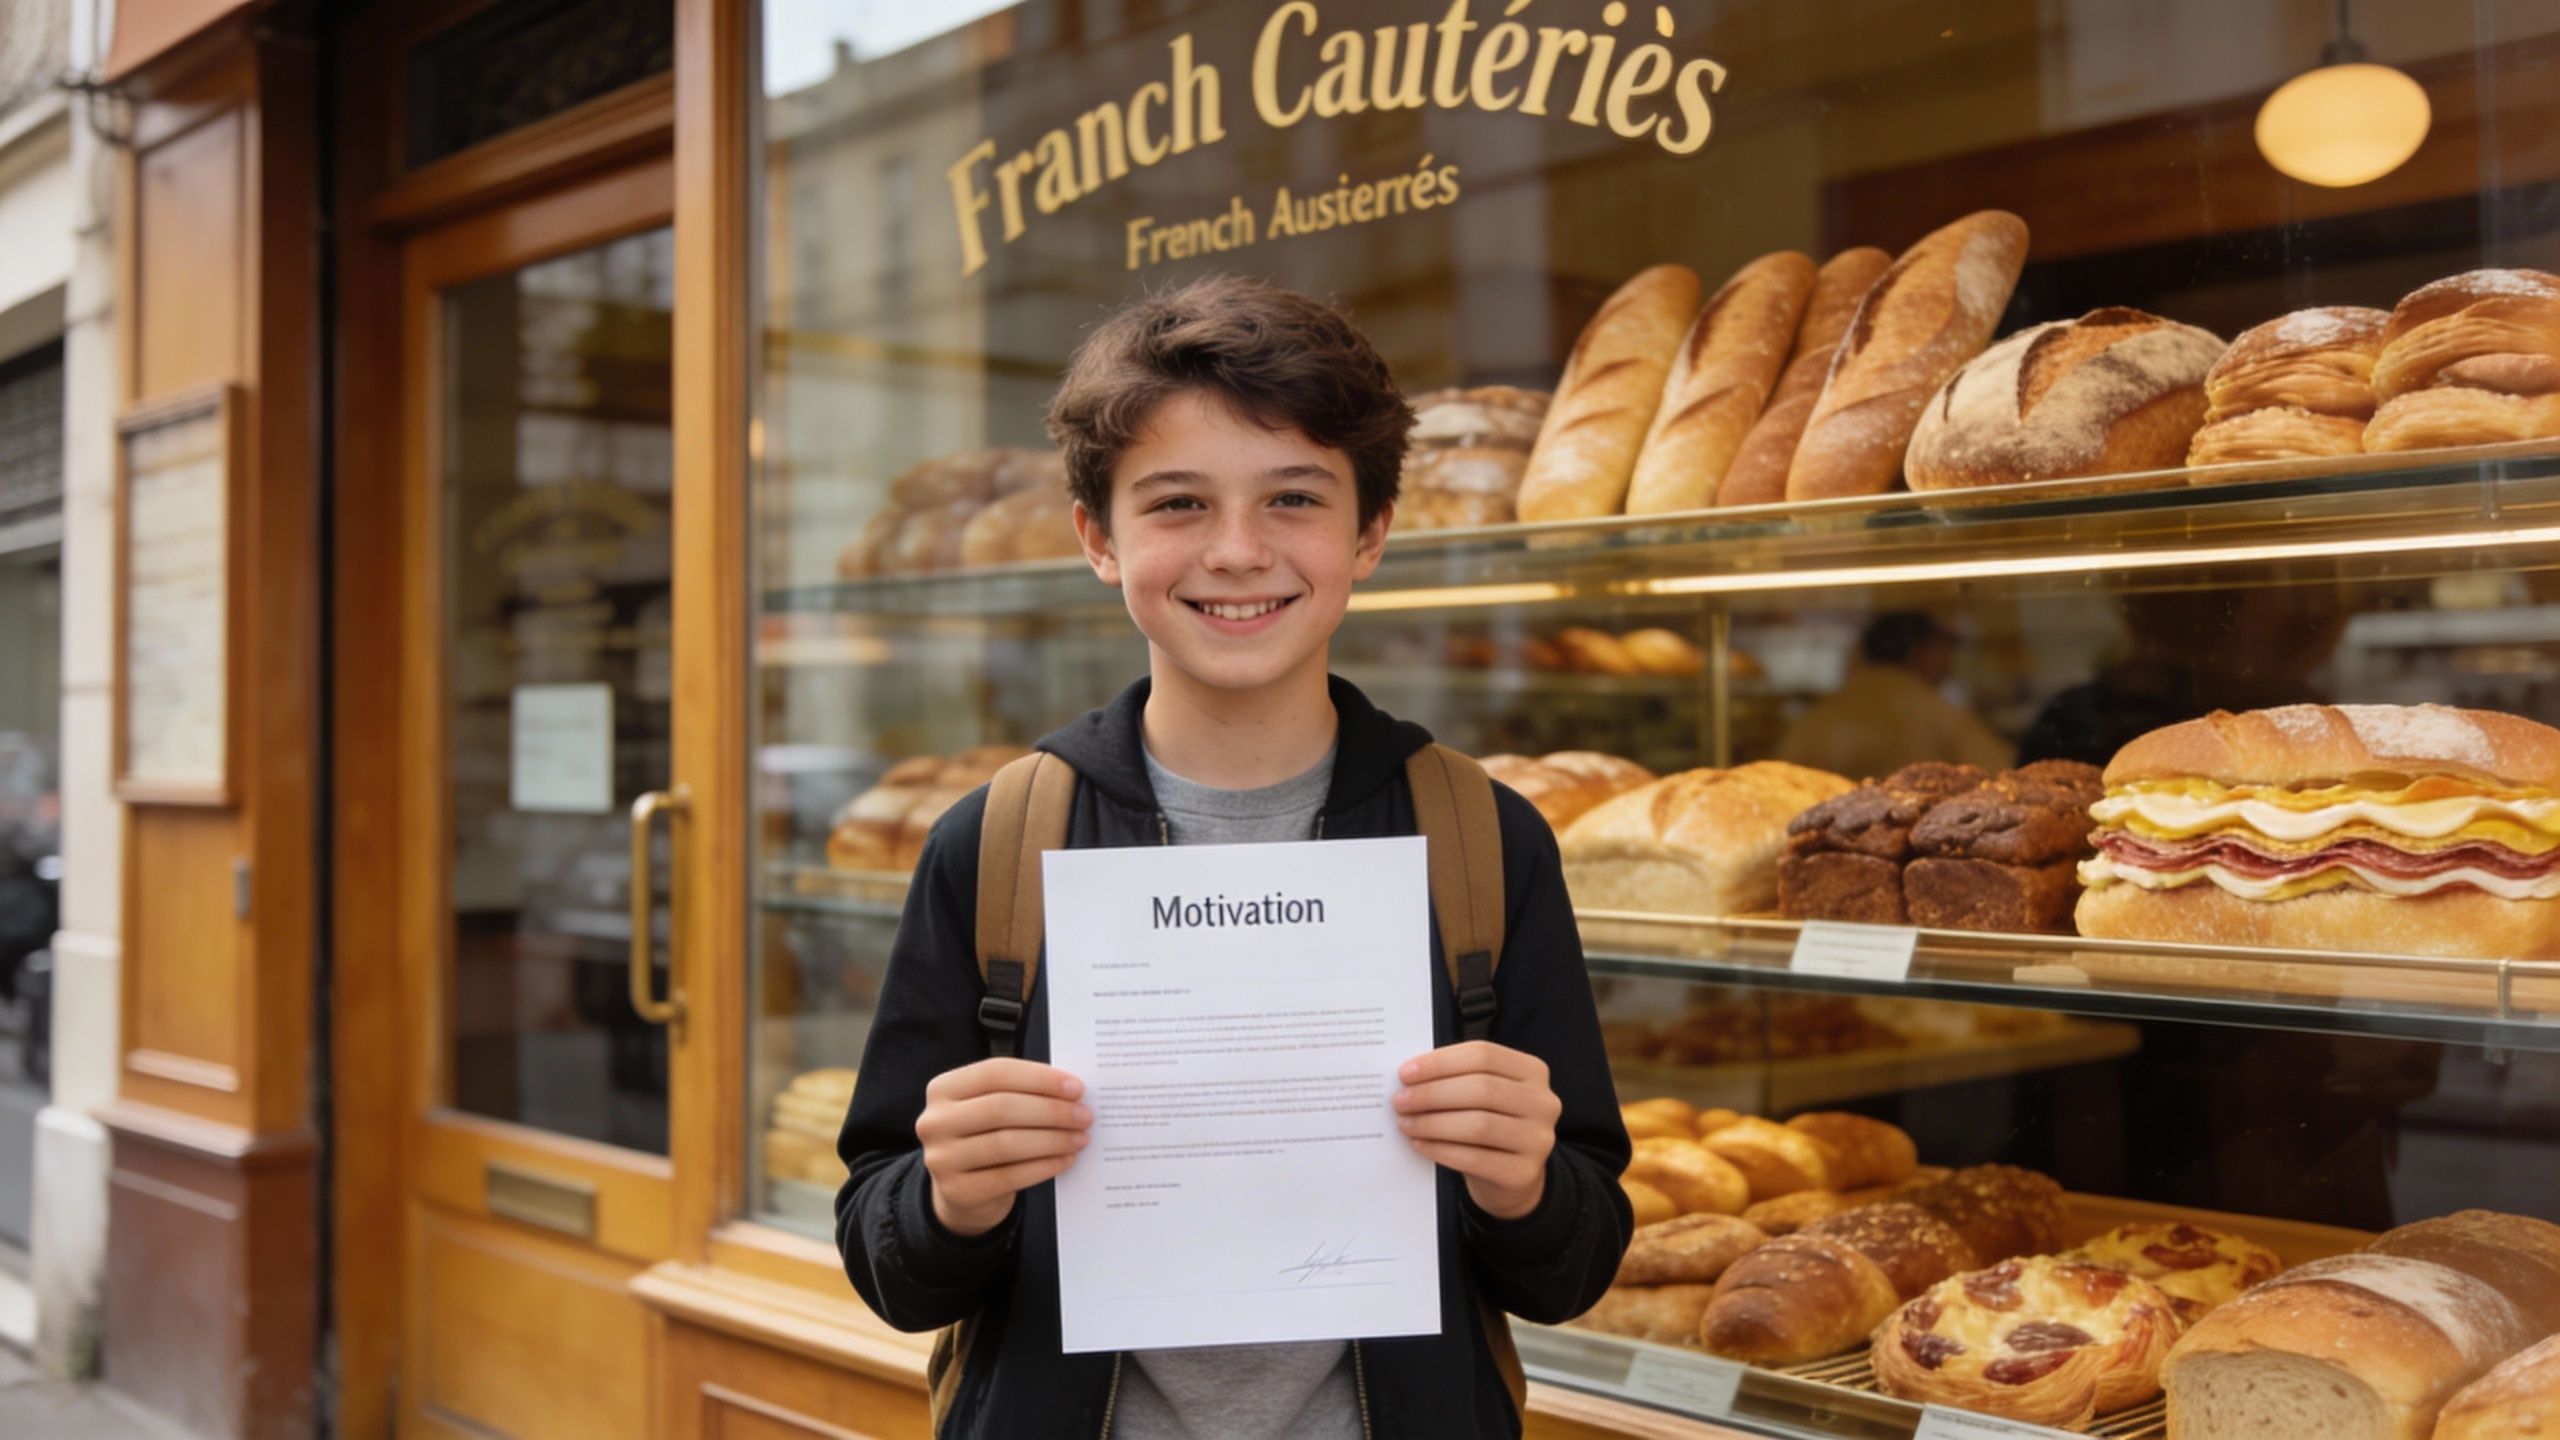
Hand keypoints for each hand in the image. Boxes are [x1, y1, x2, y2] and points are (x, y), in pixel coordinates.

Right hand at [916, 1058, 1090, 1236]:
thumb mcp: (990, 1108)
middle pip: (1001, 1107)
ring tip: (1080, 1138)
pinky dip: (1043, 1166)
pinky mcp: (957, 1191)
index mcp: (943, 1088)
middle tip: (1084, 1116)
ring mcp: (941, 1158)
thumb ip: (1020, 1093)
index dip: (1039, 1078)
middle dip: (1050, 1110)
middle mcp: (935, 1121)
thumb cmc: (986, 1137)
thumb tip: (1071, 1090)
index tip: (1076, 1087)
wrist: (963, 1192)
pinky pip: (1009, 1177)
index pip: (995, 1073)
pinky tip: (1065, 1160)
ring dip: (1052, 1139)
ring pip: (1006, 1143)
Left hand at [1393, 1041, 1559, 1220]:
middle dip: (1432, 1093)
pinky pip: (1474, 1158)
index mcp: (1532, 1071)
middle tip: (1400, 1100)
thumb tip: (1411, 1075)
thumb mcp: (1485, 1095)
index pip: (1484, 1055)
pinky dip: (1441, 1150)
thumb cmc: (1490, 1123)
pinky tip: (1420, 1144)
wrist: (1513, 1176)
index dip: (1441, 1062)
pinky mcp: (1524, 1172)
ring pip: (1478, 1124)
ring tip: (1406, 1123)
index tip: (1406, 1072)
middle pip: (1481, 1088)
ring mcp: (1538, 1139)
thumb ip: (1458, 1078)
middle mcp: (1543, 1102)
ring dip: (1433, 1123)